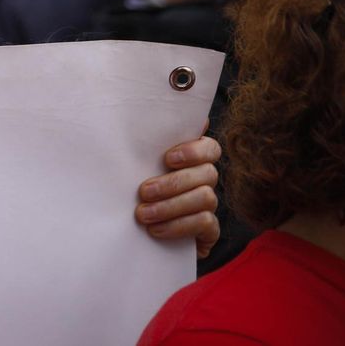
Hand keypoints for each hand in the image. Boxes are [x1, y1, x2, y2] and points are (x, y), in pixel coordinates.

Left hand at [136, 135, 220, 257]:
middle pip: (207, 173)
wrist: (136, 229)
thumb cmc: (134, 185)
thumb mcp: (137, 165)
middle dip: (173, 183)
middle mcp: (206, 178)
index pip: (210, 147)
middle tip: (143, 192)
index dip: (194, 151)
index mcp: (193, 157)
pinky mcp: (209, 229)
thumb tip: (137, 116)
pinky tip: (155, 229)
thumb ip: (144, 147)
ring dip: (171, 206)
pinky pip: (205, 223)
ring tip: (143, 214)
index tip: (168, 159)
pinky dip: (178, 226)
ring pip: (206, 198)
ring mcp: (210, 203)